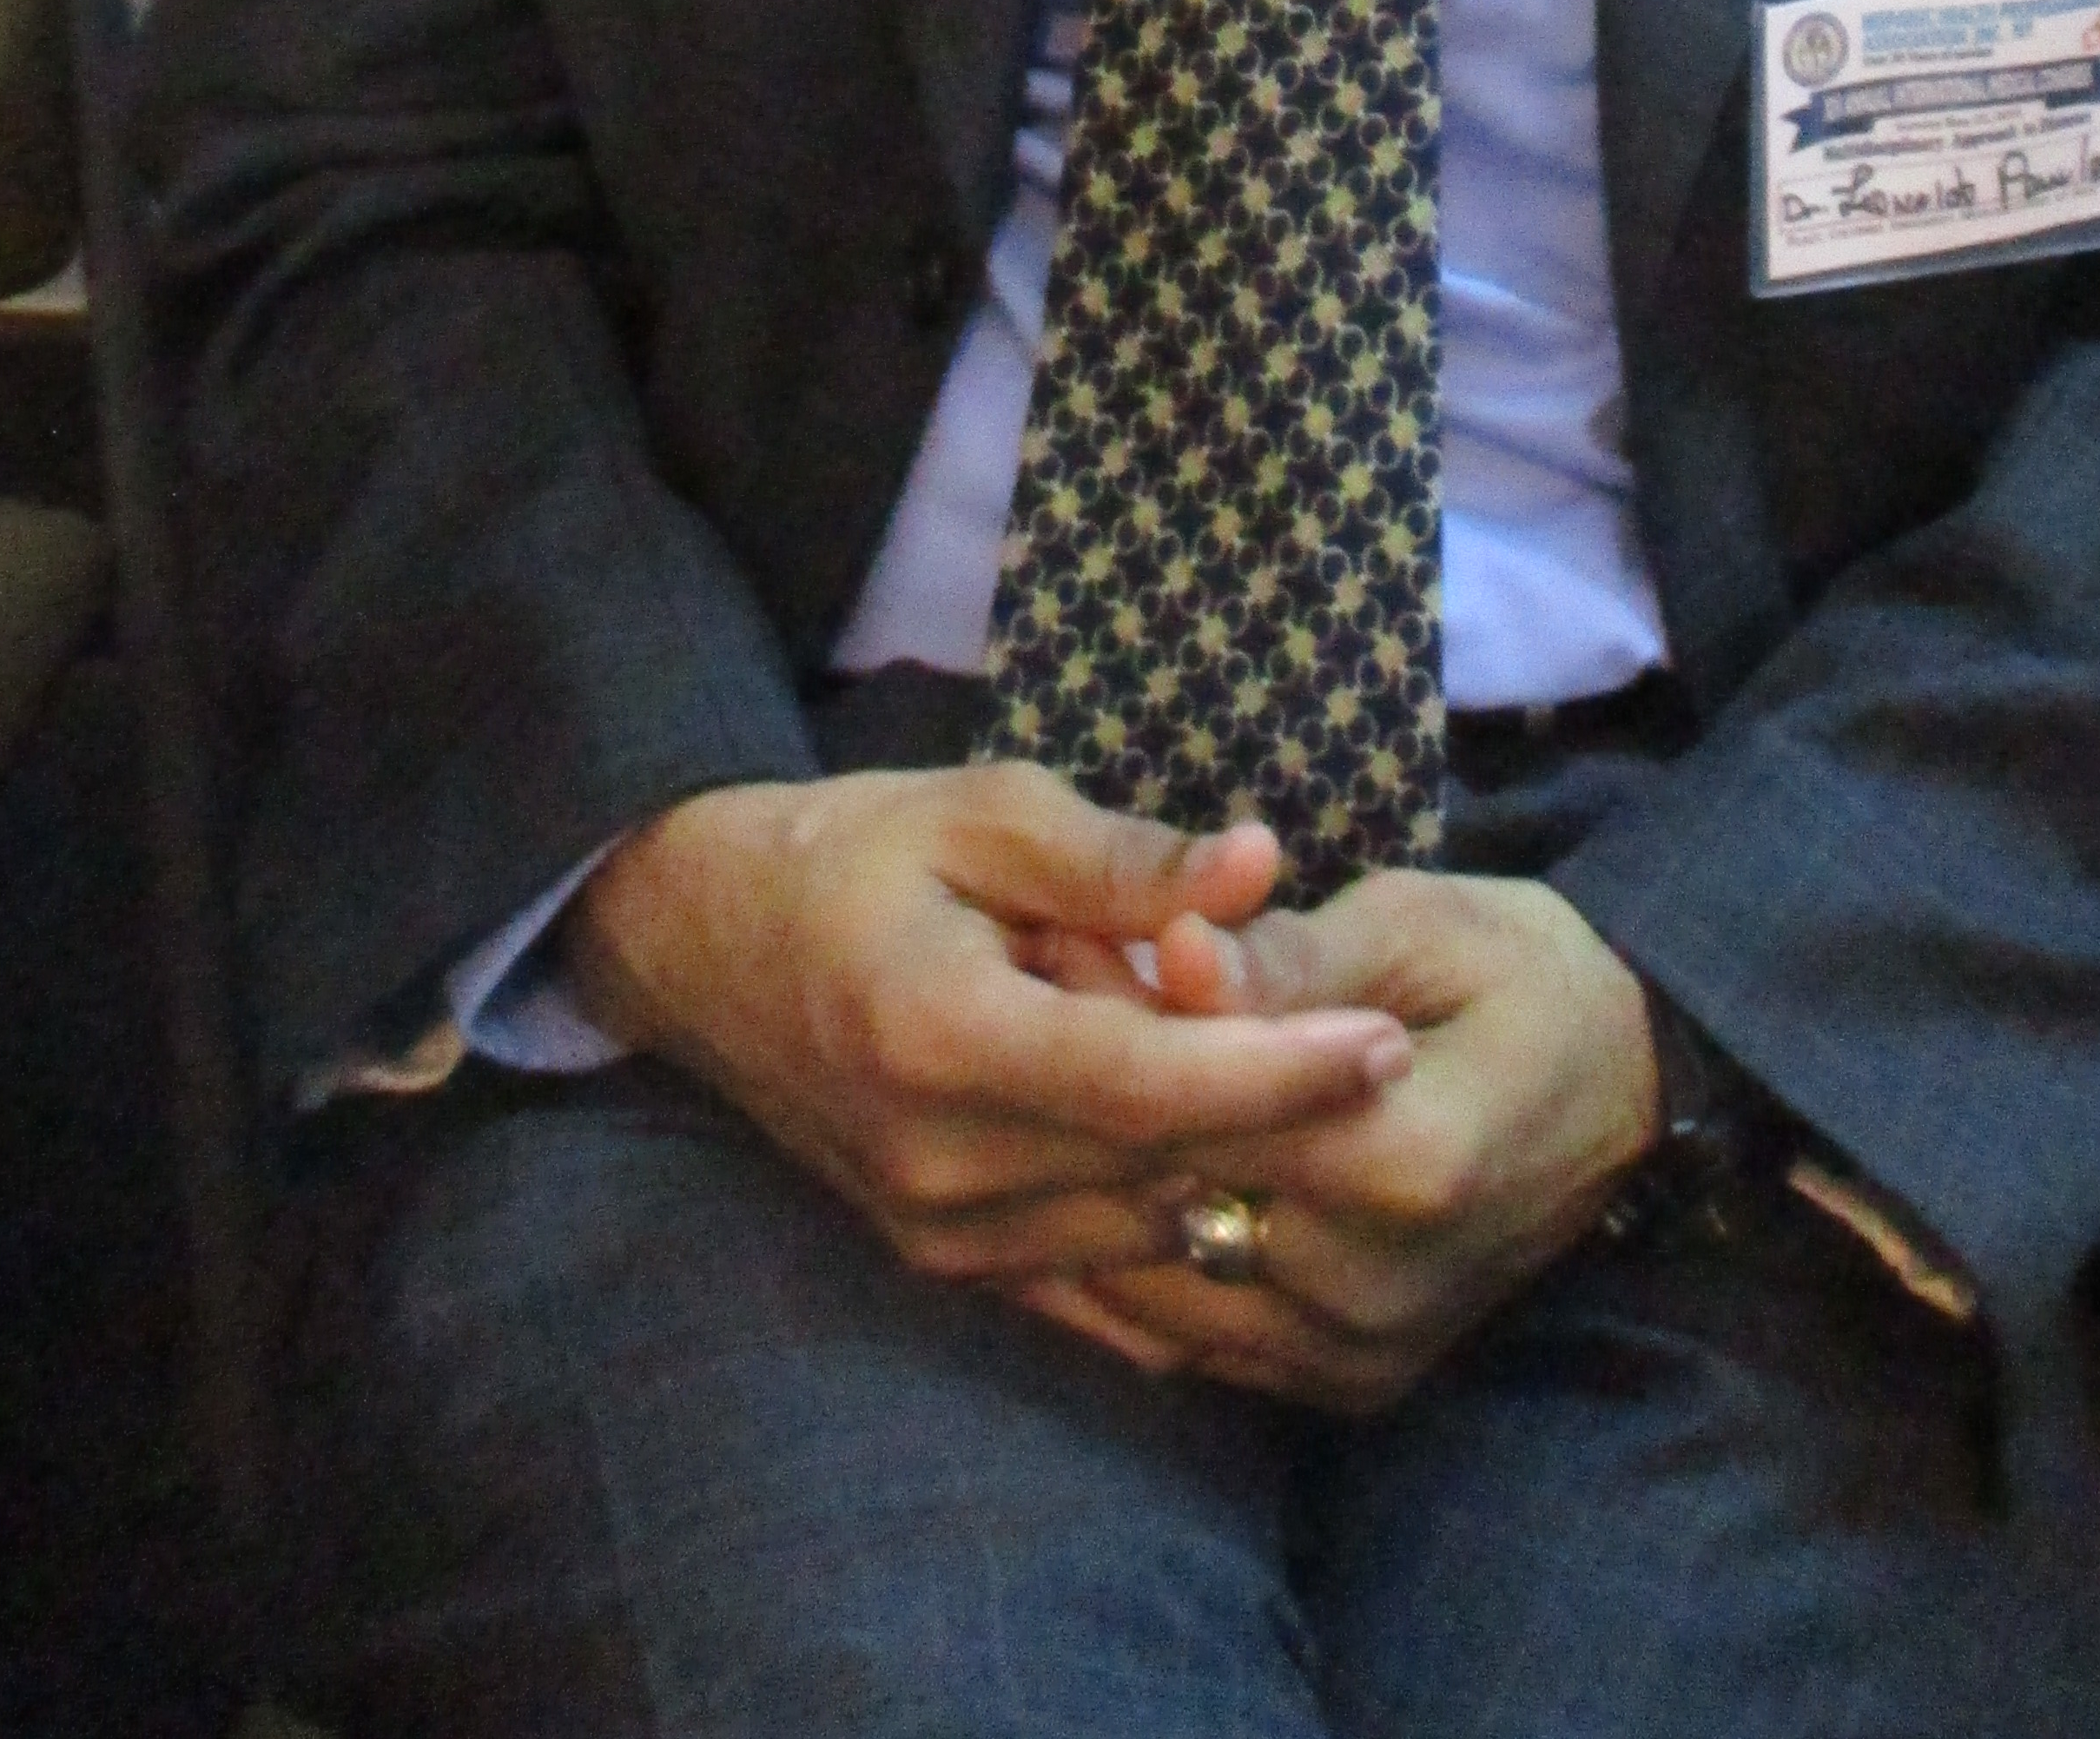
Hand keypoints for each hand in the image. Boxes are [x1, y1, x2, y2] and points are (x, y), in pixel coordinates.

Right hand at [565, 765, 1411, 1289]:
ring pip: (1148, 1236)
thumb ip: (1126, 857)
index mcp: (944, 1041)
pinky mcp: (949, 1267)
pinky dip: (1182, 1237)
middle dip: (1288, 1123)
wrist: (708, 948)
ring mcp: (942, 1236)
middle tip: (1390, 1056)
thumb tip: (1261, 865)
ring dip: (1235, 1172)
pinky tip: (1254, 1184)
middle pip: (1163, 1171)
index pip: (1151, 1088)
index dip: (1282, 1073)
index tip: (1391, 1044)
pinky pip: (1102, 1288)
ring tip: (1303, 1085)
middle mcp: (942, 1168)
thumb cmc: (855, 854)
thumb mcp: (985, 812)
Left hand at [1023, 871, 1660, 1409]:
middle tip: (1041, 1004)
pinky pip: (1200, 1338)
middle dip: (1087, 1108)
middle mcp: (1372, 1287)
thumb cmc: (1519, 973)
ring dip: (1100, 1192)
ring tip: (1067, 1083)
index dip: (1109, 1026)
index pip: (1198, 1115)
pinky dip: (1147, 1262)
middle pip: (1167, 1205)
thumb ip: (1288, 955)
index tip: (1055, 947)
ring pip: (1159, 1289)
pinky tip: (1117, 1174)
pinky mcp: (1349, 1383)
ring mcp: (1359, 1352)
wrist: (1625, 1086)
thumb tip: (1173, 950)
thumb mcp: (1417, 923)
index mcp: (1402, 1163)